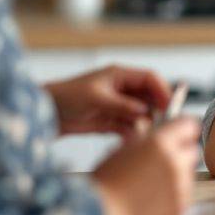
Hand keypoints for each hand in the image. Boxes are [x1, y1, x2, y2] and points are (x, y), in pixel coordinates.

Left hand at [45, 65, 170, 139]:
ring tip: (142, 133)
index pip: (150, 79)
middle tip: (160, 123)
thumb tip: (144, 110)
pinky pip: (129, 127)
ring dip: (143, 124)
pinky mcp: (111, 122)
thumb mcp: (96, 98)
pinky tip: (131, 139)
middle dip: (155, 110)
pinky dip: (132, 133)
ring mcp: (117, 106)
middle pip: (149, 98)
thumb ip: (122, 105)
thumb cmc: (65, 96)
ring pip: (141, 115)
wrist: (44, 114)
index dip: (162, 90)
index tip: (169, 105)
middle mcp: (122, 90)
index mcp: (119, 75)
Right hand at [92, 117, 199, 214]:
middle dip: (180, 153)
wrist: (99, 213)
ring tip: (151, 184)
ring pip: (188, 173)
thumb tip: (159, 130)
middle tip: (162, 161)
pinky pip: (184, 194)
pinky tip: (153, 198)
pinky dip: (173, 195)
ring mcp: (180, 185)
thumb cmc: (106, 181)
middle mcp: (175, 161)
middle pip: (192, 150)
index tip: (179, 133)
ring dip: (176, 175)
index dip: (182, 129)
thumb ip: (147, 137)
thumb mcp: (124, 148)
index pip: (189, 125)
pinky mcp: (180, 205)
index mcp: (160, 142)